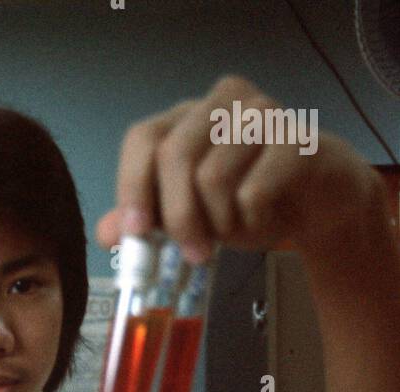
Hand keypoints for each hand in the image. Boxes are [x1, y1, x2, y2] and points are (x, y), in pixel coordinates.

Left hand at [95, 75, 383, 264]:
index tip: (137, 234)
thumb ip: (149, 221)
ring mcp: (259, 114)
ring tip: (237, 230)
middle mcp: (219, 104)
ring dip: (221, 222)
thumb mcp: (191, 218)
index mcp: (186, 118)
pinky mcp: (294, 138)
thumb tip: (107, 233)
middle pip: (175, 155)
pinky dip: (252, 219)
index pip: (143, 138)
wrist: (317, 205)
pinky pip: (254, 189)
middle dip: (178, 217)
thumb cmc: (248, 206)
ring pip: (213, 175)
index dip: (133, 187)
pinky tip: (264, 218)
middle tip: (195, 255)